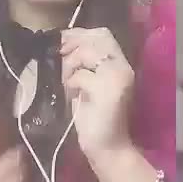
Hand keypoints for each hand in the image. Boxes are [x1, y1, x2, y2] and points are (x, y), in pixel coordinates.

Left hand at [61, 27, 134, 165]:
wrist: (108, 148)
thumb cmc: (95, 117)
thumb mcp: (90, 84)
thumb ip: (84, 63)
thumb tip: (63, 43)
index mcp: (120, 63)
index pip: (102, 33)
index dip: (79, 34)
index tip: (61, 45)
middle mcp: (123, 66)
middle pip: (97, 37)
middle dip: (73, 45)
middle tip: (60, 61)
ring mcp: (118, 76)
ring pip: (87, 52)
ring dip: (69, 65)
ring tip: (66, 82)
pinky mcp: (108, 90)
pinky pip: (81, 75)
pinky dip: (71, 83)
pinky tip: (70, 95)